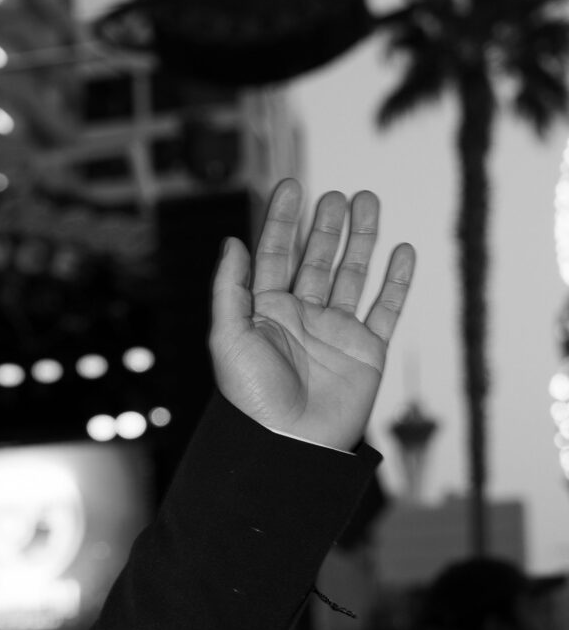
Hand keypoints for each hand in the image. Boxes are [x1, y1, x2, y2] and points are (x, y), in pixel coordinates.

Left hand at [210, 182, 413, 450]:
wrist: (288, 444)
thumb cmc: (251, 397)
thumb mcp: (228, 338)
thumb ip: (230, 289)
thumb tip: (231, 241)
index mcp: (264, 313)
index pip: (274, 256)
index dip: (282, 221)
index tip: (291, 185)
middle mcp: (300, 318)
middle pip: (316, 260)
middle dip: (326, 226)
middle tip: (336, 194)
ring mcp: (335, 332)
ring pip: (352, 275)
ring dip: (361, 240)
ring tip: (368, 201)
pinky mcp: (367, 350)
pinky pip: (386, 308)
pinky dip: (397, 280)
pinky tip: (401, 250)